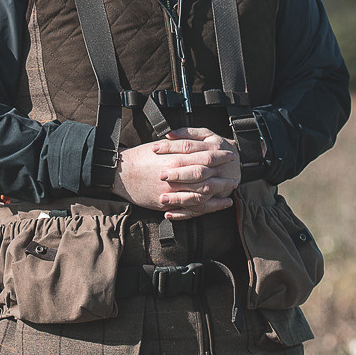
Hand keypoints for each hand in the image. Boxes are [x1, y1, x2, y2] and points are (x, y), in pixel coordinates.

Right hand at [113, 128, 241, 218]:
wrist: (120, 173)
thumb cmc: (140, 157)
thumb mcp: (161, 146)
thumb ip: (180, 147)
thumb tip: (198, 145)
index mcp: (175, 159)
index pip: (204, 157)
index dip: (219, 156)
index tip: (229, 154)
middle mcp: (176, 176)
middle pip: (207, 175)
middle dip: (223, 174)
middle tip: (235, 172)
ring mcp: (172, 193)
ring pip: (203, 193)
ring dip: (220, 190)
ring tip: (232, 187)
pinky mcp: (168, 205)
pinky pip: (193, 208)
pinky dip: (210, 207)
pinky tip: (221, 203)